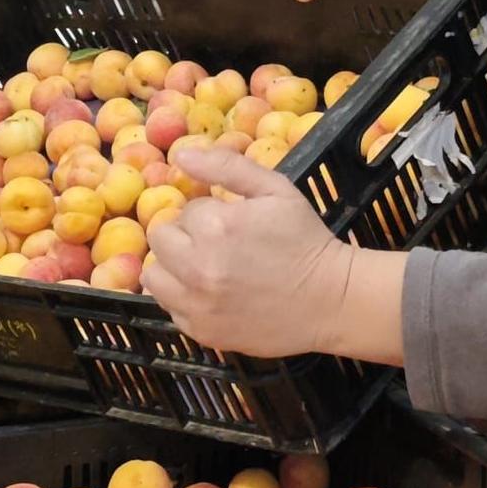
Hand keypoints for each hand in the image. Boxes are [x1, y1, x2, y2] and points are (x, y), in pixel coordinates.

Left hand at [142, 144, 408, 363]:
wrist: (332, 300)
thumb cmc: (305, 239)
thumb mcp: (275, 189)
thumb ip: (226, 166)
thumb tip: (180, 155)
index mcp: (215, 226)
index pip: (186, 210)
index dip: (208, 213)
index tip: (233, 224)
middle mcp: (198, 267)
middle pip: (161, 239)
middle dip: (184, 236)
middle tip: (216, 244)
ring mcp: (197, 304)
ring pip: (154, 275)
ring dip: (173, 267)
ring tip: (204, 268)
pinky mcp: (201, 332)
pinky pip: (170, 308)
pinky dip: (185, 298)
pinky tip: (212, 294)